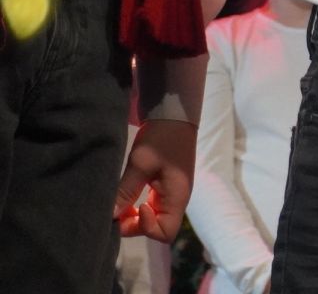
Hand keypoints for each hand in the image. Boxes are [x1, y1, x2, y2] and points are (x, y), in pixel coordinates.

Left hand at [115, 119, 196, 241]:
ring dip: (133, 217)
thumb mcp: (141, 162)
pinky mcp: (165, 187)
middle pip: (157, 229)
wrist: (174, 115)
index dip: (145, 228)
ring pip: (153, 220)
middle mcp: (177, 200)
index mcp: (177, 196)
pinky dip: (136, 208)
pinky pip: (151, 208)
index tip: (133, 207)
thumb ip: (126, 191)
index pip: (164, 232)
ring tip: (119, 202)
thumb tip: (110, 217)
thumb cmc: (161, 137)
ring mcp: (172, 194)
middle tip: (117, 208)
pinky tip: (125, 195)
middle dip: (134, 225)